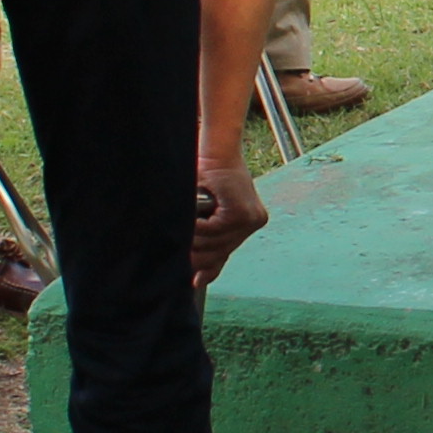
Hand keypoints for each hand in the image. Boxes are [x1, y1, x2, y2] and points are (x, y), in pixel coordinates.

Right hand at [187, 153, 268, 283]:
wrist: (216, 150)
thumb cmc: (205, 175)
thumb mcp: (204, 209)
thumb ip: (203, 233)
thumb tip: (190, 261)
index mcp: (247, 222)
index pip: (227, 252)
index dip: (210, 270)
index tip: (194, 283)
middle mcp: (254, 222)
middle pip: (220, 253)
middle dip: (197, 256)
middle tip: (178, 259)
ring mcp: (251, 219)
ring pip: (216, 243)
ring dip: (195, 239)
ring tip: (181, 233)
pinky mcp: (242, 213)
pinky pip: (214, 231)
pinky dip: (198, 228)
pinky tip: (190, 222)